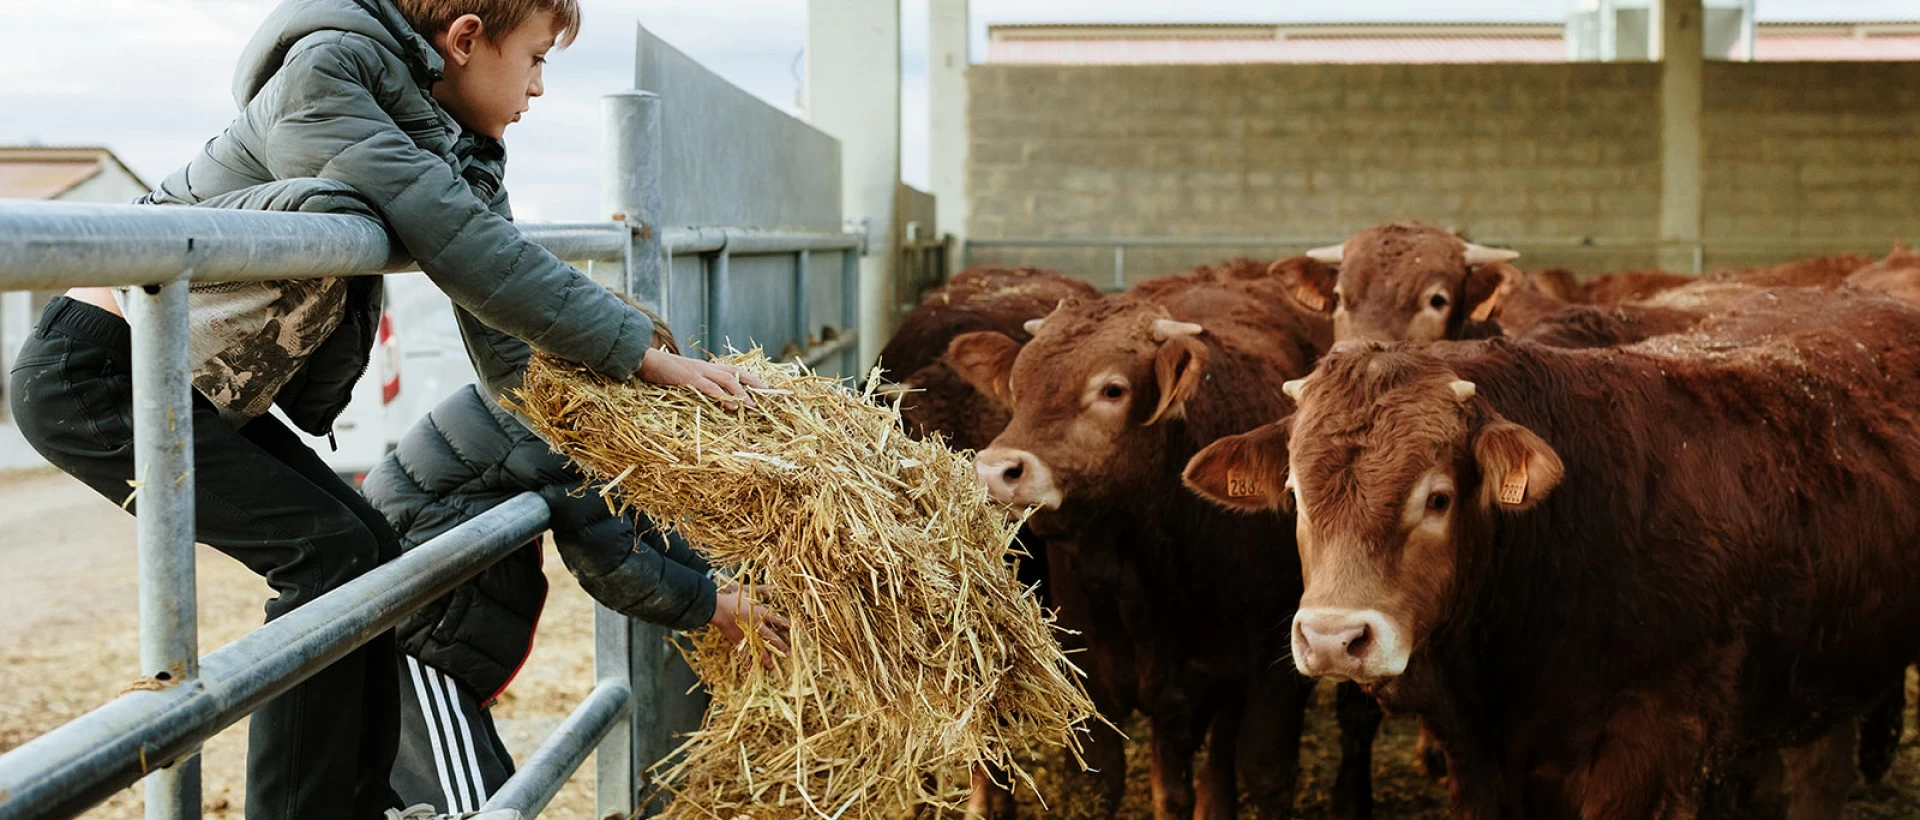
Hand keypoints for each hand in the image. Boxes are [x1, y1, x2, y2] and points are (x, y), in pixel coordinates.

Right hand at [638, 349, 769, 409]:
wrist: (646, 361)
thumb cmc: (664, 372)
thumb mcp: (685, 379)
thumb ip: (700, 387)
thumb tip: (714, 400)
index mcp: (707, 367)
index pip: (734, 370)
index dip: (751, 378)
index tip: (766, 387)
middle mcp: (707, 367)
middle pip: (737, 372)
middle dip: (754, 382)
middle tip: (769, 393)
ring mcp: (699, 372)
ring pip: (727, 380)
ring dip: (742, 392)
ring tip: (753, 405)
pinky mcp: (689, 378)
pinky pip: (709, 387)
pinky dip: (722, 396)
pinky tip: (731, 405)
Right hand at [709, 585, 790, 667]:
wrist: (719, 609)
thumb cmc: (732, 599)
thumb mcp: (748, 591)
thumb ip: (760, 590)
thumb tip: (771, 587)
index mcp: (760, 614)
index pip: (776, 620)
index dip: (784, 624)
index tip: (791, 628)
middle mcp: (756, 626)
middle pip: (770, 639)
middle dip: (780, 646)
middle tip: (787, 654)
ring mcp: (747, 635)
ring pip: (758, 649)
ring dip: (765, 658)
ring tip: (771, 667)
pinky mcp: (737, 640)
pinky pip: (744, 652)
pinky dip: (747, 660)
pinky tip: (750, 667)